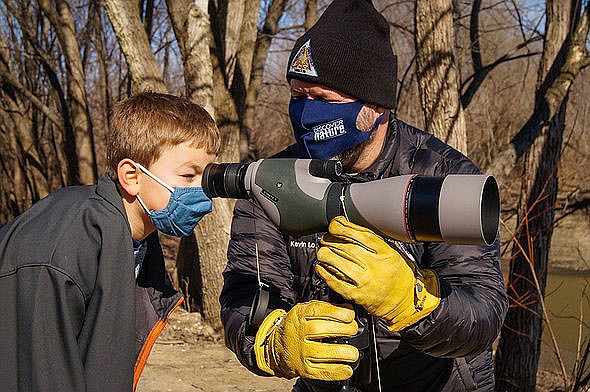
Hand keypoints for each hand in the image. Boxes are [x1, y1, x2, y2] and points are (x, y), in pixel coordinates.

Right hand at [254, 300, 358, 379]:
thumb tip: (348, 309)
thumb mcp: (306, 310)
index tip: (349, 315)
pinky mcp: (304, 368)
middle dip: (342, 330)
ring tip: (353, 353)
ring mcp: (300, 352)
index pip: (318, 311)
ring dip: (341, 353)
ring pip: (320, 352)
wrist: (277, 345)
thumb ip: (326, 308)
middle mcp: (298, 332)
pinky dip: (336, 371)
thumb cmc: (297, 325)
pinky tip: (347, 369)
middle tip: (353, 330)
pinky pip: (321, 371)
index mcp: (299, 315)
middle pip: (320, 330)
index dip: (336, 313)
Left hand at [316, 216, 439, 330]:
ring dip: (325, 255)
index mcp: (385, 253)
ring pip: (338, 264)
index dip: (344, 228)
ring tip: (322, 251)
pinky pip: (335, 282)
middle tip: (325, 239)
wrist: (404, 302)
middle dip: (330, 240)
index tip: (335, 225)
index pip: (362, 236)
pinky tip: (321, 267)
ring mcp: (365, 282)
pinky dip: (324, 273)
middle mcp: (375, 267)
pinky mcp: (356, 295)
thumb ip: (373, 240)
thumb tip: (348, 226)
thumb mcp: (393, 252)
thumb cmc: (398, 275)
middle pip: (346, 248)